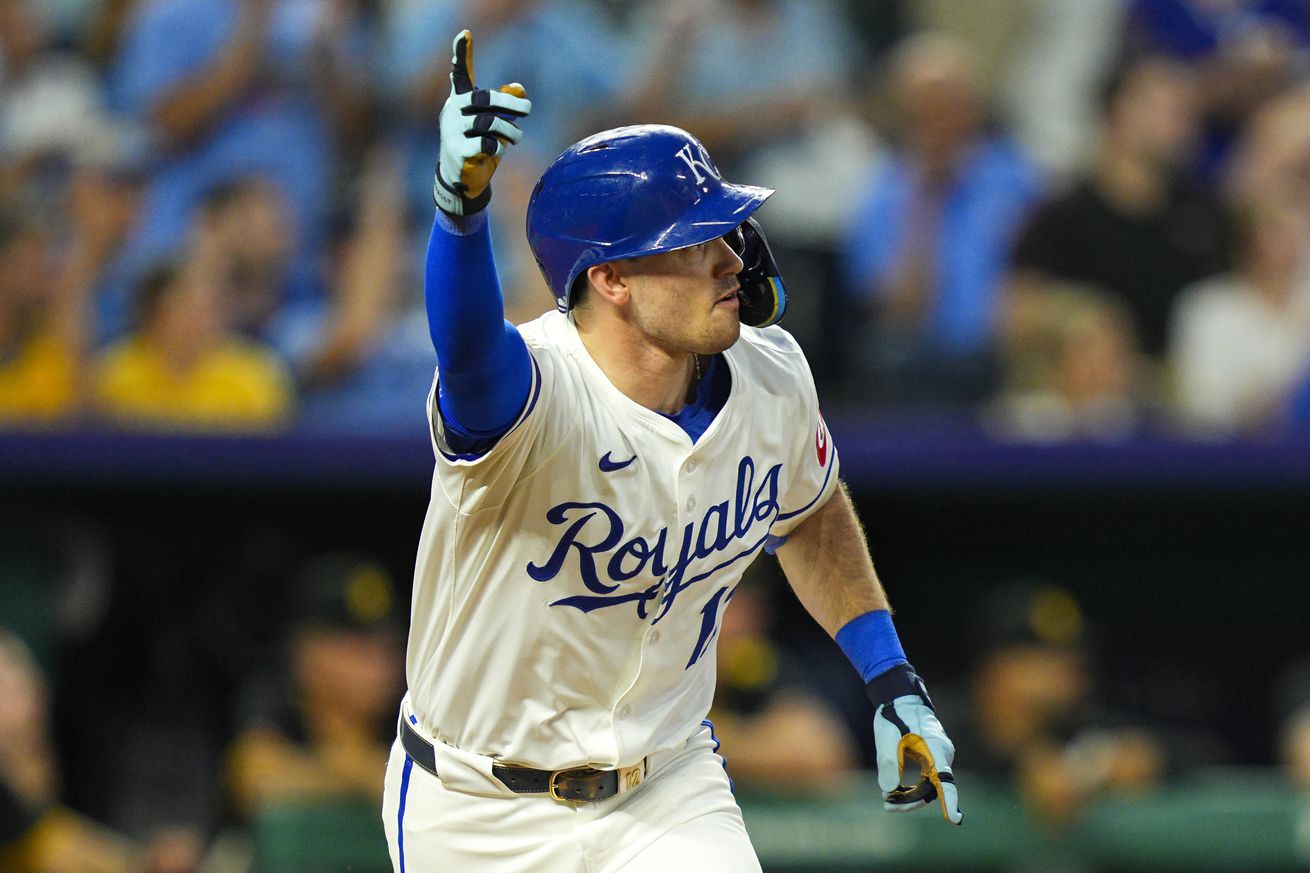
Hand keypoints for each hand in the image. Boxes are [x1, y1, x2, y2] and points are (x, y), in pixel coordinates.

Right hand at [434, 30, 530, 215]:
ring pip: (489, 123)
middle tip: (528, 109)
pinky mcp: (458, 150)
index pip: (460, 73)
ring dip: (509, 131)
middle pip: (485, 98)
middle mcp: (453, 111)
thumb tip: (519, 88)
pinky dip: (497, 147)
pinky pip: (486, 143)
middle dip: (511, 103)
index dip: (462, 53)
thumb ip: (505, 105)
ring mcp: (452, 131)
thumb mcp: (493, 123)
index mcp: (460, 100)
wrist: (461, 179)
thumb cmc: (479, 144)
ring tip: (515, 138)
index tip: (466, 33)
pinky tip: (495, 150)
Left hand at [868, 663, 962, 824]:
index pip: (945, 779)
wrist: (902, 698)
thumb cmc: (895, 715)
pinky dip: (911, 787)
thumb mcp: (887, 737)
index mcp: (935, 747)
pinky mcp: (934, 758)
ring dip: (909, 796)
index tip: (955, 819)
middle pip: (932, 788)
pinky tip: (894, 792)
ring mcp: (940, 756)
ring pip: (929, 785)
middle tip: (887, 805)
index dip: (949, 800)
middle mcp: (943, 754)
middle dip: (911, 801)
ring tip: (887, 800)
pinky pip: (927, 778)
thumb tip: (888, 790)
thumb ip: (888, 762)